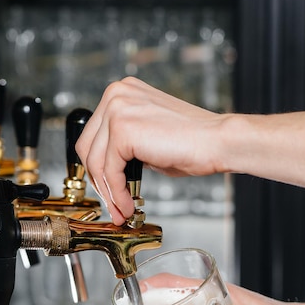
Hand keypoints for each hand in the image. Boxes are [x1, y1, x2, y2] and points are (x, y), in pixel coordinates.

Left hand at [75, 77, 225, 224]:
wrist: (217, 141)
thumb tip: (106, 172)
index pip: (93, 135)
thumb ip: (124, 147)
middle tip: (111, 204)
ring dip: (108, 192)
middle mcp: (115, 94)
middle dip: (98, 181)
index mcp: (121, 93)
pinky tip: (128, 204)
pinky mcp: (122, 129)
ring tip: (121, 210)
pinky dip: (117, 193)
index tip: (108, 190)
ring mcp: (117, 109)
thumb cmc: (192, 142)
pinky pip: (110, 171)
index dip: (97, 168)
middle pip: (87, 147)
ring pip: (95, 162)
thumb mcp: (147, 139)